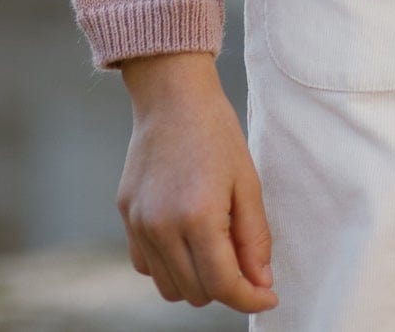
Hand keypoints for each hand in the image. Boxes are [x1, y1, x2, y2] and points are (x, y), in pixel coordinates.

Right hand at [115, 52, 276, 311]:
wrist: (172, 96)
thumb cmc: (216, 132)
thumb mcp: (247, 181)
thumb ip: (255, 238)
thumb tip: (260, 283)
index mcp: (197, 217)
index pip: (223, 285)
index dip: (250, 298)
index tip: (268, 297)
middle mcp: (162, 227)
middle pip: (195, 293)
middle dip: (225, 286)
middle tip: (243, 257)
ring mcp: (138, 224)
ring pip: (169, 287)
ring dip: (196, 281)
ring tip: (214, 245)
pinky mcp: (125, 217)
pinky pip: (147, 266)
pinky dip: (169, 266)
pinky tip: (186, 237)